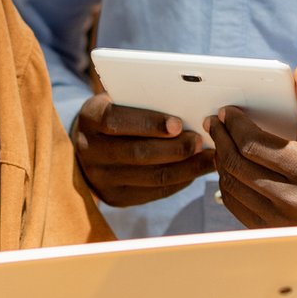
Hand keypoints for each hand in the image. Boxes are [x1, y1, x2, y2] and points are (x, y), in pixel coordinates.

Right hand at [73, 92, 214, 207]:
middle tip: (200, 141)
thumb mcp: (118, 100)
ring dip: (185, 168)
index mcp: (90, 118)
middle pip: (138, 153)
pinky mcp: (115, 197)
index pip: (117, 121)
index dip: (149, 123)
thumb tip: (188, 106)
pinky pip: (154, 192)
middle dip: (175, 149)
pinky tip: (195, 170)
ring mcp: (101, 178)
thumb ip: (143, 102)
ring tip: (208, 157)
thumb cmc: (115, 114)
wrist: (88, 146)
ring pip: (151, 177)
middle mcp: (90, 150)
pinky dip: (180, 181)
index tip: (178, 124)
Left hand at [206, 63, 296, 228]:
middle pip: (238, 166)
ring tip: (220, 139)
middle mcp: (296, 202)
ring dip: (220, 159)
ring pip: (231, 185)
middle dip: (221, 139)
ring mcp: (280, 221)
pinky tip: (228, 163)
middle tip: (214, 122)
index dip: (235, 125)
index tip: (226, 111)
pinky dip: (226, 180)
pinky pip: (234, 203)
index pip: (255, 146)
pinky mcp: (269, 230)